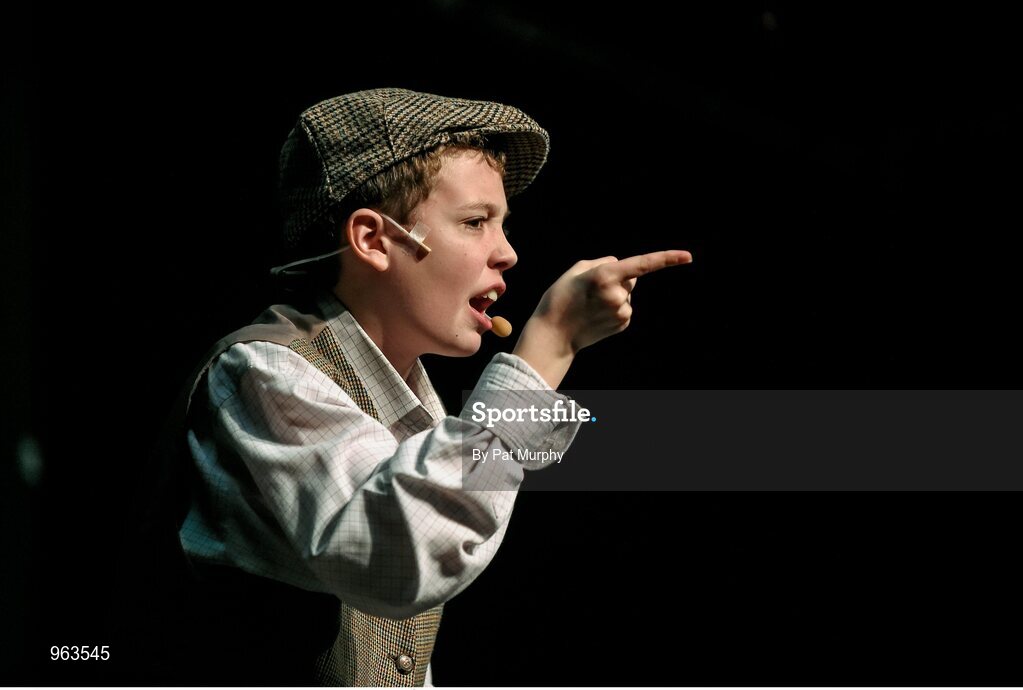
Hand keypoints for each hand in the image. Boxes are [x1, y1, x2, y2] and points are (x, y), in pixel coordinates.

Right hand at [535, 249, 692, 352]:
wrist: (553, 335)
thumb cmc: (560, 298)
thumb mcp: (575, 271)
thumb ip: (603, 261)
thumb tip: (622, 264)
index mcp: (605, 276)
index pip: (642, 265)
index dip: (667, 259)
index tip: (688, 256)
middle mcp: (618, 295)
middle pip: (631, 278)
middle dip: (618, 278)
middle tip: (590, 289)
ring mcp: (622, 312)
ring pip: (627, 294)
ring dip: (614, 295)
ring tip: (590, 305)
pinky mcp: (623, 324)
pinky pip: (624, 307)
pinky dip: (613, 308)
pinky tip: (596, 315)